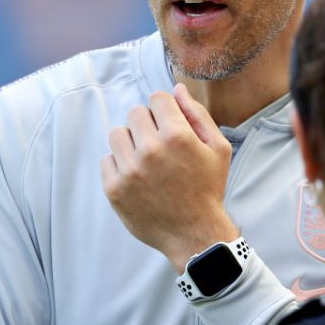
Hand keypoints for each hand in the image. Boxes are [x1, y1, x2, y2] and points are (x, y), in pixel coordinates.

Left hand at [100, 83, 239, 272]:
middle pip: (136, 113)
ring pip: (118, 133)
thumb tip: (177, 89)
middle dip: (149, 124)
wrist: (194, 234)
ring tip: (146, 160)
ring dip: (131, 142)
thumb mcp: (218, 148)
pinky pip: (107, 159)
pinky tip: (137, 177)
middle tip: (161, 146)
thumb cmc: (208, 189)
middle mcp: (151, 150)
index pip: (157, 98)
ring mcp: (129, 170)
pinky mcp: (114, 189)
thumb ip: (197, 114)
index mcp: (177, 136)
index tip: (171, 125)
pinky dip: (120, 165)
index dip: (166, 110)